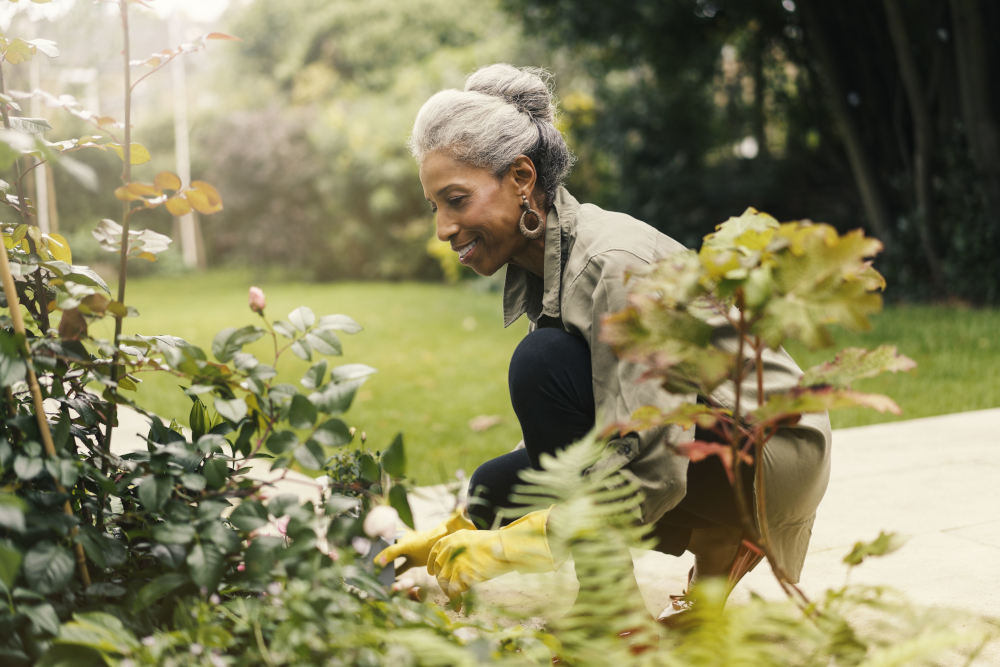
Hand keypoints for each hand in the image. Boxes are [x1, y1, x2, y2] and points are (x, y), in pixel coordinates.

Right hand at [374, 509, 474, 574]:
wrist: (440, 545)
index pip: (380, 544)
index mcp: (395, 536)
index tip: (364, 561)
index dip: (372, 552)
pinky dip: (396, 574)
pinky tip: (390, 580)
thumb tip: (377, 562)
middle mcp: (398, 544)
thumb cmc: (421, 541)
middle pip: (386, 554)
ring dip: (387, 569)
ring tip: (378, 577)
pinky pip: (401, 569)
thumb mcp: (404, 546)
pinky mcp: (411, 562)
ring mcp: (405, 553)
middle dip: (379, 562)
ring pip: (393, 562)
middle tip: (370, 572)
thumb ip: (390, 553)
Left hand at [427, 508, 555, 601]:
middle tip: (449, 590)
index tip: (432, 573)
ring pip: (444, 580)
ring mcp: (454, 561)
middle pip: (439, 569)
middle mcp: (449, 548)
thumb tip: (455, 565)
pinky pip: (453, 590)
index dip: (432, 564)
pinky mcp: (461, 573)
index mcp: (452, 538)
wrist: (505, 547)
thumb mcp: (472, 540)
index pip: (435, 552)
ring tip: (455, 599)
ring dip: (448, 592)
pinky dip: (454, 600)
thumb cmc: (495, 545)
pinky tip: (458, 605)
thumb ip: (461, 550)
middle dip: (442, 581)